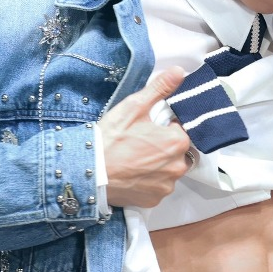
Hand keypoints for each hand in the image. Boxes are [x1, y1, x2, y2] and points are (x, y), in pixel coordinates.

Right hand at [98, 67, 193, 207]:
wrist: (88, 172)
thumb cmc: (111, 138)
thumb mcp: (134, 107)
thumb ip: (160, 89)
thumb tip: (180, 71)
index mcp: (177, 142)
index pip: (183, 129)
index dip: (168, 126)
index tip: (152, 126)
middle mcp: (178, 166)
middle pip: (180, 152)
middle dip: (166, 146)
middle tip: (142, 143)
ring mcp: (166, 186)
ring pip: (170, 171)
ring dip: (159, 165)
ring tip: (136, 159)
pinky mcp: (154, 200)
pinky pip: (158, 187)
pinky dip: (149, 181)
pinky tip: (133, 174)